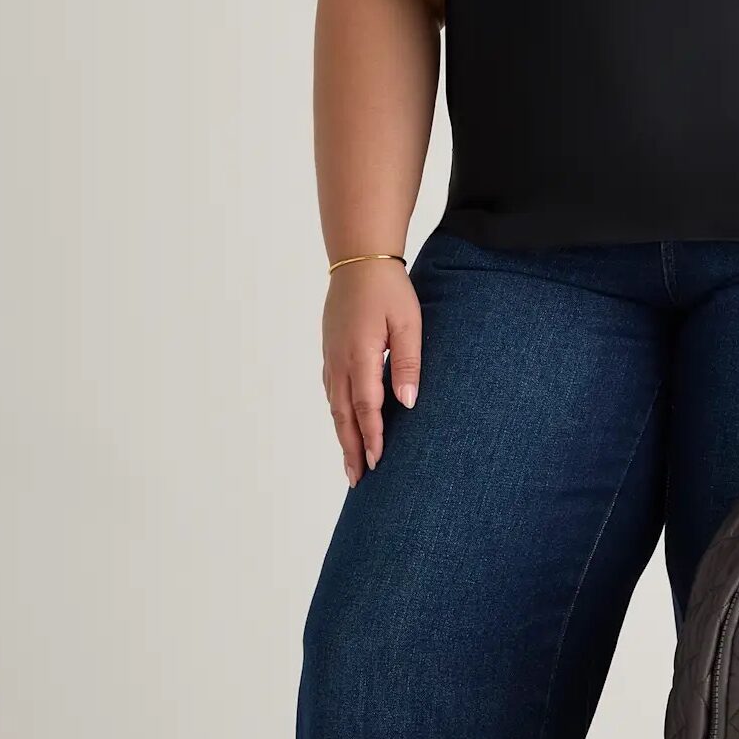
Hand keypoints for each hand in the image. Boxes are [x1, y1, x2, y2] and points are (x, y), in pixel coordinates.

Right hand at [322, 259, 421, 485]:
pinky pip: (331, 391)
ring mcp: (331, 357)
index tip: (379, 463)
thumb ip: (407, 361)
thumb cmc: (388, 289)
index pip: (366, 407)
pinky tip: (344, 423)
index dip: (373, 438)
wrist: (358, 259)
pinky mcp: (330, 351)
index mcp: (360, 356)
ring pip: (334, 406)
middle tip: (358, 479)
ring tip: (351, 461)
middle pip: (344, 415)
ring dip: (343, 435)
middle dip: (351, 449)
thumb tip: (408, 401)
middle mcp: (340, 362)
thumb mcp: (407, 322)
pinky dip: (338, 414)